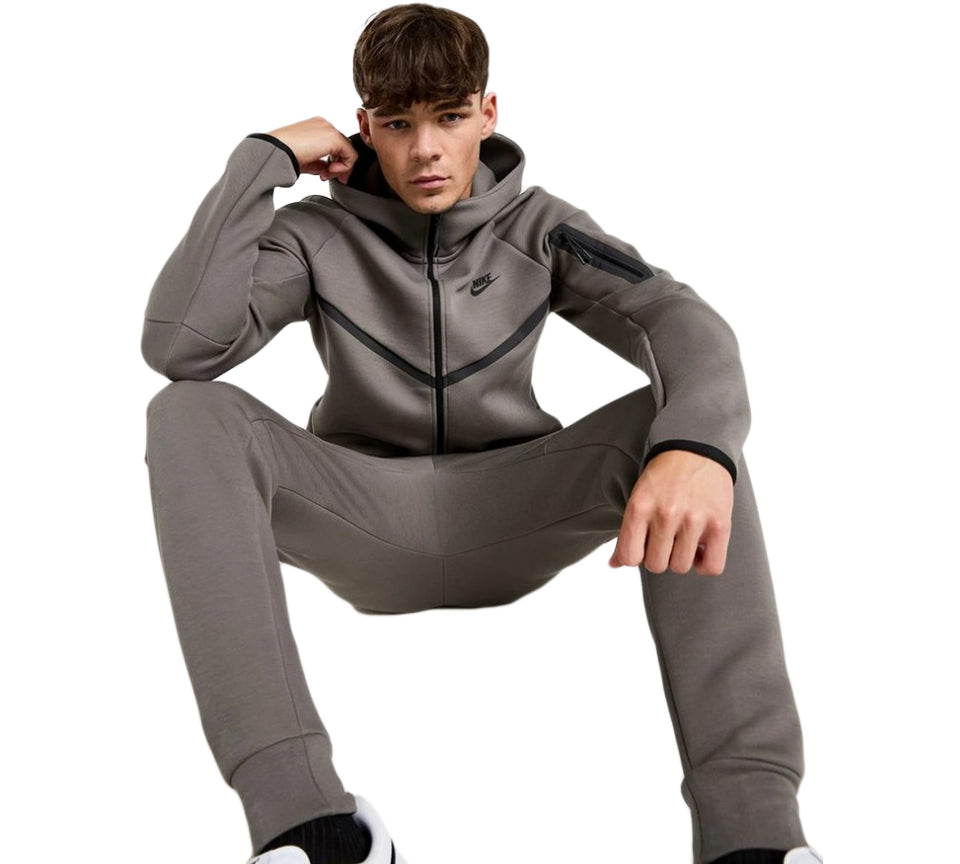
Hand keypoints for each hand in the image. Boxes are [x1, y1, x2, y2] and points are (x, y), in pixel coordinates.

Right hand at [266, 117, 358, 182]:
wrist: (275, 151)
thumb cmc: (282, 155)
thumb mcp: (305, 160)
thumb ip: (319, 163)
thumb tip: (327, 169)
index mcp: (315, 127)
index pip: (334, 145)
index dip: (333, 163)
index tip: (323, 176)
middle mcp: (324, 125)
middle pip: (343, 148)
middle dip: (338, 166)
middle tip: (326, 177)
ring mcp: (329, 129)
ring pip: (348, 151)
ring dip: (340, 168)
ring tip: (325, 175)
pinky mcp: (334, 137)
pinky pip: (351, 155)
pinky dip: (344, 167)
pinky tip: (329, 172)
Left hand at [608, 449, 733, 575]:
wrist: (697, 448)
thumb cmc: (664, 478)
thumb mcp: (639, 497)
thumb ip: (627, 532)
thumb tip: (613, 565)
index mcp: (640, 506)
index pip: (630, 557)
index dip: (636, 556)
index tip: (644, 545)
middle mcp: (665, 513)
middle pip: (656, 565)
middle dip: (660, 556)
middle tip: (666, 539)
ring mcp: (694, 519)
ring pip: (681, 567)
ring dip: (681, 558)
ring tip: (684, 539)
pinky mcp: (720, 524)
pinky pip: (712, 566)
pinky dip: (706, 564)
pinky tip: (701, 548)